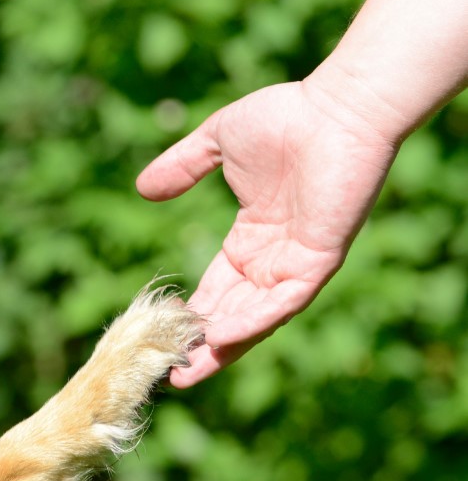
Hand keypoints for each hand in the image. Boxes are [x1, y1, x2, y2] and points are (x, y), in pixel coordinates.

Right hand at [137, 80, 400, 386]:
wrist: (338, 107)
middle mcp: (275, 259)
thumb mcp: (217, 143)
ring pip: (256, 318)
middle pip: (233, 314)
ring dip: (224, 347)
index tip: (163, 336)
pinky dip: (252, 322)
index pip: (218, 289)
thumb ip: (182, 167)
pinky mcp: (319, 261)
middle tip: (171, 373)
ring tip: (189, 371)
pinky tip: (220, 337)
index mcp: (252, 238)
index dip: (192, 314)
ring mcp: (297, 263)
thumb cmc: (286, 117)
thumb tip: (143, 188)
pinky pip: (283, 303)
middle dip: (204, 346)